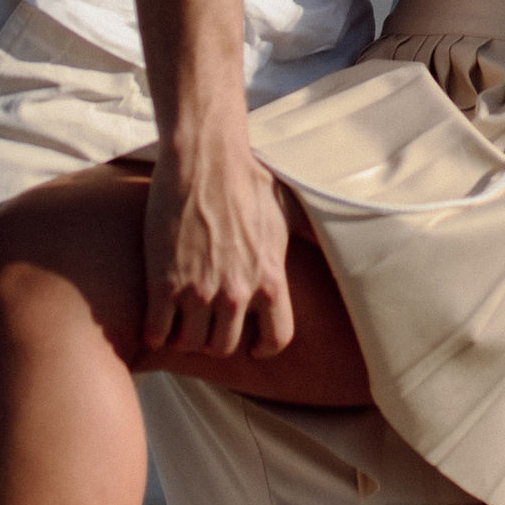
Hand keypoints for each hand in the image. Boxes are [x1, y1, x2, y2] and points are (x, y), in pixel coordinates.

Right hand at [143, 127, 295, 356]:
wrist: (205, 158)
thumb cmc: (246, 178)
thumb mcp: (285, 214)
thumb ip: (300, 240)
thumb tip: (349, 228)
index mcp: (270, 279)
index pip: (276, 339)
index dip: (263, 346)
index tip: (251, 344)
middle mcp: (237, 292)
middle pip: (224, 346)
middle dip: (213, 337)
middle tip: (204, 323)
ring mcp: (198, 290)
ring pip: (189, 342)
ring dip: (183, 335)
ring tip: (178, 319)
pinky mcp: (163, 282)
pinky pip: (158, 332)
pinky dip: (155, 331)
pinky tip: (155, 318)